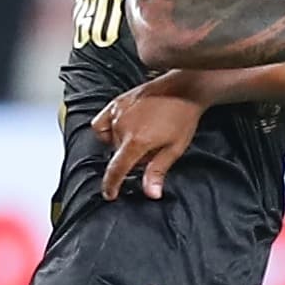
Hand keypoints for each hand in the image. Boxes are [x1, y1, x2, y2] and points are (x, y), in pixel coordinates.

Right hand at [91, 82, 205, 200]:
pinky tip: (121, 129)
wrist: (183, 89)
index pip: (116, 169)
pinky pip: (101, 123)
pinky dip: (107, 129)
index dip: (111, 185)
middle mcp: (122, 127)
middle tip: (151, 149)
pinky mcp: (116, 103)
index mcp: (136, 141)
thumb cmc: (182, 117)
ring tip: (142, 135)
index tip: (110, 194)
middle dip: (131, 157)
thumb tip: (151, 193)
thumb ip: (158, 171)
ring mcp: (117, 113)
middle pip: (118, 154)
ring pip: (111, 140)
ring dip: (122, 143)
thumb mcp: (174, 149)